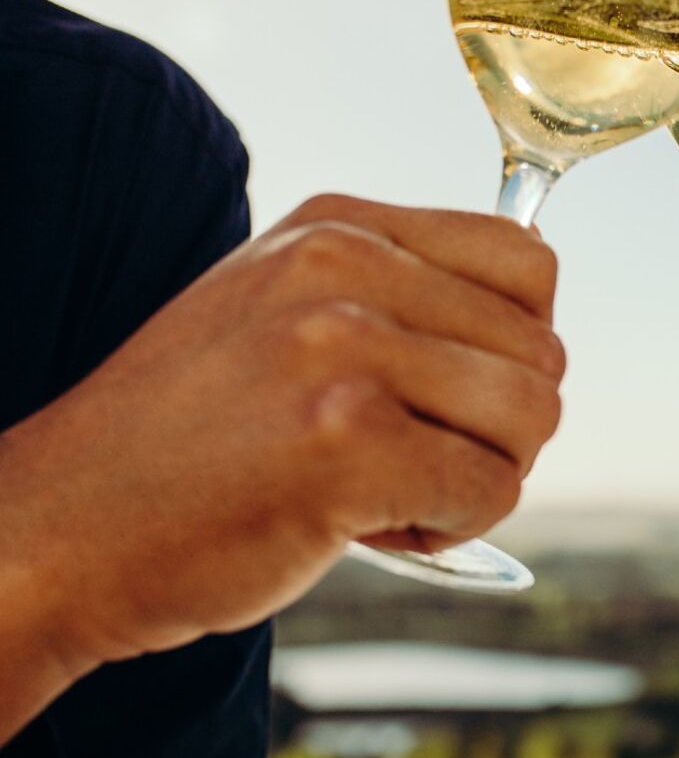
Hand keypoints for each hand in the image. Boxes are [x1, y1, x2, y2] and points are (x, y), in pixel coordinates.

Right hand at [0, 194, 564, 667]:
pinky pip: (492, 489)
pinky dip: (452, 527)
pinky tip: (369, 526)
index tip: (449, 394)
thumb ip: (396, 293)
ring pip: (531, 418)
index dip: (516, 347)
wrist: (57, 530)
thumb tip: (535, 312)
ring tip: (387, 491)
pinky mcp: (347, 444)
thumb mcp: (279, 313)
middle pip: (542, 351)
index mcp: (335, 227)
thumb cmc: (185, 441)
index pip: (527, 261)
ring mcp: (344, 350)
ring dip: (481, 476)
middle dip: (499, 428)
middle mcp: (343, 268)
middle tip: (410, 461)